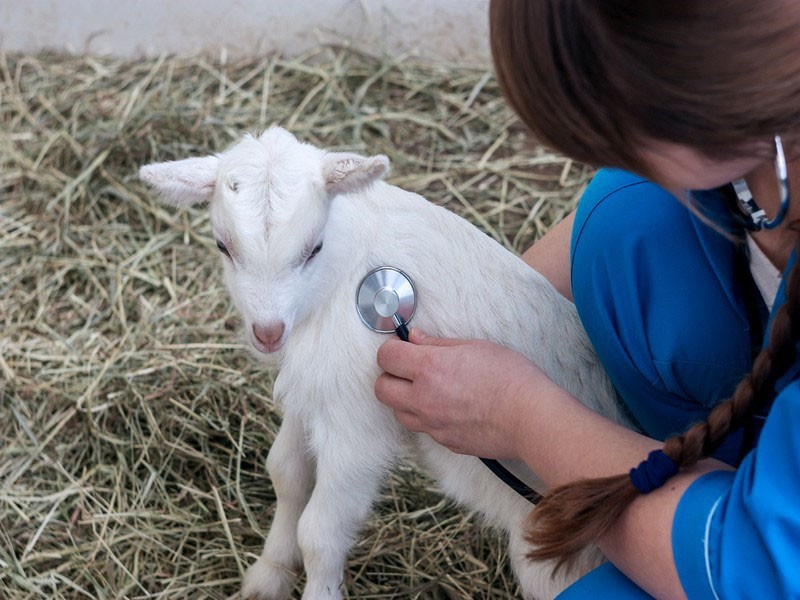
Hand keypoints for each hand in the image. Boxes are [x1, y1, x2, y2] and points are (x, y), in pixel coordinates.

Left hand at [375, 328, 551, 458]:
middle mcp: (423, 398)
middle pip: (381, 388)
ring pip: (397, 413)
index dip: (392, 349)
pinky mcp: (444, 441)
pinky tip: (446, 407)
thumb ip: (438, 344)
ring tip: (426, 390)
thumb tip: (415, 338)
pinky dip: (426, 417)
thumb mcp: (475, 347)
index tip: (402, 347)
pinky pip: (422, 429)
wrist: (531, 418)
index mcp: (429, 368)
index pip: (386, 357)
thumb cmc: (510, 377)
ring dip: (403, 400)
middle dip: (390, 375)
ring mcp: (432, 424)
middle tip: (408, 368)